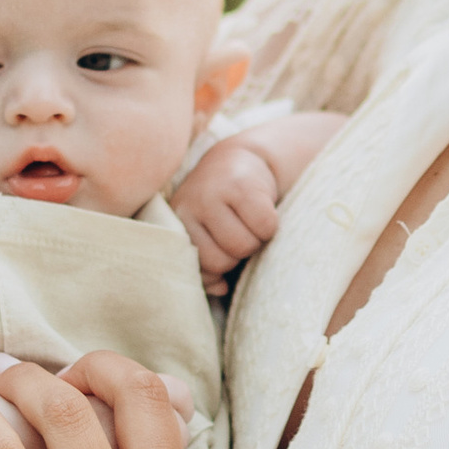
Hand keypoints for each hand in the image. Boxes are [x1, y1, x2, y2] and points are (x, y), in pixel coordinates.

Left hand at [174, 138, 284, 294]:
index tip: (225, 250)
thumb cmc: (223, 207)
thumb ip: (207, 266)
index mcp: (177, 224)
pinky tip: (263, 209)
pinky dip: (271, 225)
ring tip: (250, 222)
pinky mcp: (240, 185)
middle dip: (239, 253)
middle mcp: (188, 206)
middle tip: (240, 232)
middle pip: (223, 261)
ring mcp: (212, 193)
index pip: (201, 269)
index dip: (221, 268)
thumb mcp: (206, 233)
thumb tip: (220, 288)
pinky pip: (265, 227)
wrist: (241, 159)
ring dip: (257, 240)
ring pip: (244, 246)